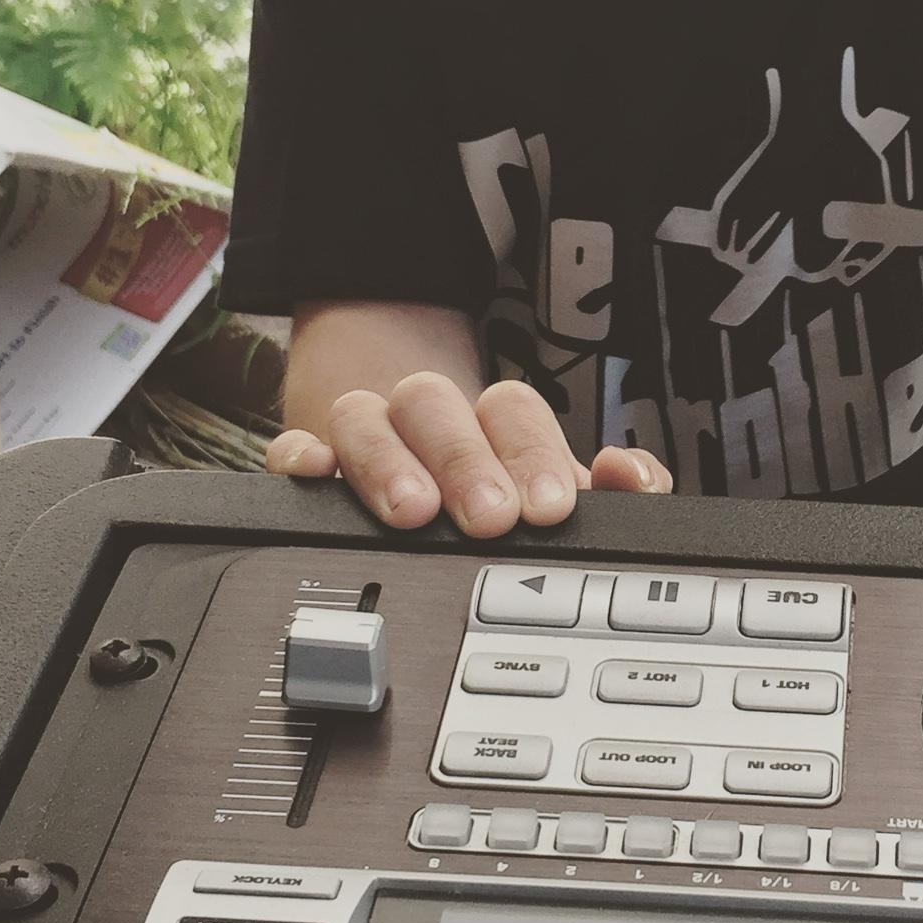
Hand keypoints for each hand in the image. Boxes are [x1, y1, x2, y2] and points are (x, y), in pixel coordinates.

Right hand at [263, 373, 673, 535]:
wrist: (416, 489)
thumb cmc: (502, 506)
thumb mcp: (561, 505)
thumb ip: (619, 494)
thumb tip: (629, 472)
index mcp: (492, 425)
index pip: (512, 408)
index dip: (532, 453)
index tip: (548, 505)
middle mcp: (429, 424)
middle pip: (437, 404)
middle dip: (465, 461)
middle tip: (490, 518)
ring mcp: (367, 441)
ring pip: (364, 415)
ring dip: (388, 460)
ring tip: (413, 513)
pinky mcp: (310, 467)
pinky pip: (293, 448)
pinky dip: (302, 457)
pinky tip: (320, 479)